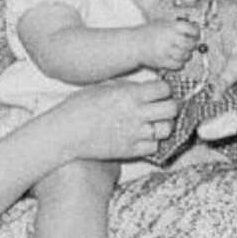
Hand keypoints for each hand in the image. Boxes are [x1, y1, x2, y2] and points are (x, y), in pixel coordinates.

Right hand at [60, 78, 177, 160]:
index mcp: (130, 94)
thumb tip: (146, 86)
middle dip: (170, 106)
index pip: (164, 89)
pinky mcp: (130, 151)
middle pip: (171, 109)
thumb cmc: (80, 106)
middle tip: (163, 107)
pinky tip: (144, 136)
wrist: (65, 132)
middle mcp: (136, 113)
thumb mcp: (105, 87)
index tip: (160, 92)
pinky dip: (153, 142)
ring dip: (164, 125)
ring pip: (167, 129)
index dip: (164, 89)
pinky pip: (154, 147)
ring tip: (155, 122)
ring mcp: (134, 134)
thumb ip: (128, 87)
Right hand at [141, 19, 198, 69]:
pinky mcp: (163, 62)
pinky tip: (176, 59)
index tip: (195, 34)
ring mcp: (166, 51)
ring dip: (186, 55)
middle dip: (192, 45)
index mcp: (171, 26)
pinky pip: (178, 65)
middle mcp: (170, 38)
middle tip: (190, 44)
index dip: (195, 32)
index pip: (191, 29)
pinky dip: (180, 63)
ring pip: (185, 55)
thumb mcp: (162, 23)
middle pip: (190, 44)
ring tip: (182, 52)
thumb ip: (176, 25)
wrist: (134, 44)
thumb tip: (192, 28)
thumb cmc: (147, 33)